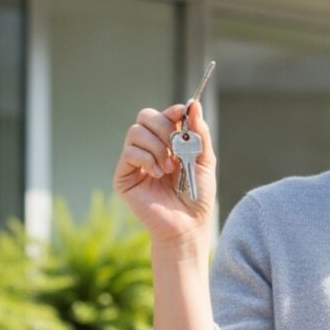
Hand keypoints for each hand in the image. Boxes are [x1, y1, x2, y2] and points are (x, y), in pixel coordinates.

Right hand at [113, 100, 216, 247]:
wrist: (187, 225)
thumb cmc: (197, 196)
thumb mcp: (205, 161)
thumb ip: (200, 133)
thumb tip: (194, 105)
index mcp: (168, 142)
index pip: (163, 114)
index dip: (172, 110)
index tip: (183, 112)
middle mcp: (149, 148)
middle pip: (145, 116)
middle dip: (163, 126)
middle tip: (176, 147)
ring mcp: (135, 161)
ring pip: (135, 131)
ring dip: (157, 146)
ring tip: (169, 167)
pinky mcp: (123, 176)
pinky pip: (129, 152)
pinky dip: (146, 159)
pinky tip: (157, 174)